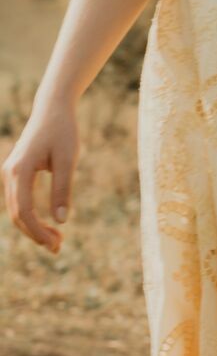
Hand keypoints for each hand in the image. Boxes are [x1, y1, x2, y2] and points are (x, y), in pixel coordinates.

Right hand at [2, 102, 79, 253]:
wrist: (53, 108)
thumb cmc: (63, 131)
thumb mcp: (67, 159)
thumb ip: (62, 189)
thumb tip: (61, 221)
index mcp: (20, 170)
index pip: (24, 210)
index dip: (37, 231)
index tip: (55, 243)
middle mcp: (10, 173)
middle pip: (17, 214)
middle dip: (35, 233)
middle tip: (58, 247)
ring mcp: (10, 173)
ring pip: (17, 210)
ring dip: (33, 227)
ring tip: (56, 240)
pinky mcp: (16, 173)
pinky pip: (20, 201)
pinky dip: (31, 216)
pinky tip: (48, 225)